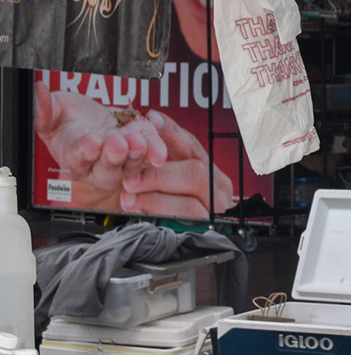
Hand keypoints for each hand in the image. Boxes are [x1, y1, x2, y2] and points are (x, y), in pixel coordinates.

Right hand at [34, 81, 167, 208]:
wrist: (94, 126)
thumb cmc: (70, 122)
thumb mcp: (54, 112)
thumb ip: (45, 108)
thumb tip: (38, 91)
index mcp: (74, 158)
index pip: (77, 158)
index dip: (84, 151)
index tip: (91, 141)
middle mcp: (99, 166)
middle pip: (106, 170)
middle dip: (113, 157)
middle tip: (118, 143)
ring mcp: (123, 162)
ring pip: (131, 165)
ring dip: (137, 154)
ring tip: (138, 140)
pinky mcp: (144, 154)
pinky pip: (152, 156)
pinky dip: (156, 152)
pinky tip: (159, 150)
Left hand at [119, 110, 234, 218]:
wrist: (161, 234)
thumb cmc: (159, 199)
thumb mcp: (160, 173)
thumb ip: (158, 152)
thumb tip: (150, 121)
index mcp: (208, 167)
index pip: (193, 145)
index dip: (171, 133)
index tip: (151, 120)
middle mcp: (217, 187)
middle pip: (196, 171)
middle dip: (159, 174)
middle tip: (130, 178)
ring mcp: (214, 209)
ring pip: (190, 198)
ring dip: (155, 197)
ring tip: (129, 196)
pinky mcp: (204, 228)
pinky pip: (184, 219)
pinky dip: (158, 211)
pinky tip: (138, 208)